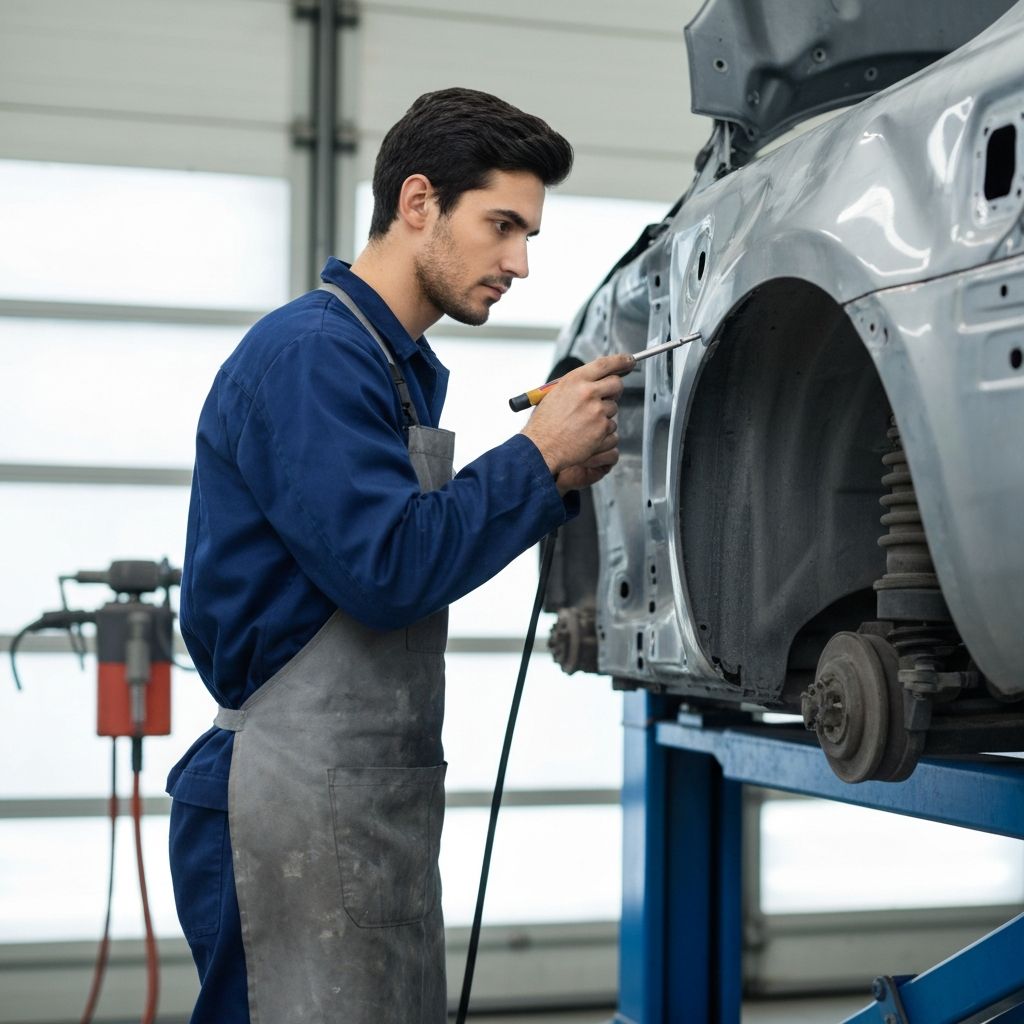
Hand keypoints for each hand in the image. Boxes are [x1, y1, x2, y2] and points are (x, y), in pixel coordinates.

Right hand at [520, 354, 633, 490]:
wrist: (541, 447)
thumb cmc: (544, 424)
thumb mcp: (555, 394)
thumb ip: (577, 385)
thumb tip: (595, 381)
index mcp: (574, 381)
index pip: (605, 364)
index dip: (621, 361)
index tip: (629, 361)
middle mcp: (587, 393)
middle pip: (616, 383)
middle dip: (615, 389)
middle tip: (608, 396)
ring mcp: (596, 411)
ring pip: (613, 407)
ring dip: (604, 414)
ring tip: (585, 422)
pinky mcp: (602, 428)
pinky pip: (611, 426)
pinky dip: (602, 430)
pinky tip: (587, 433)